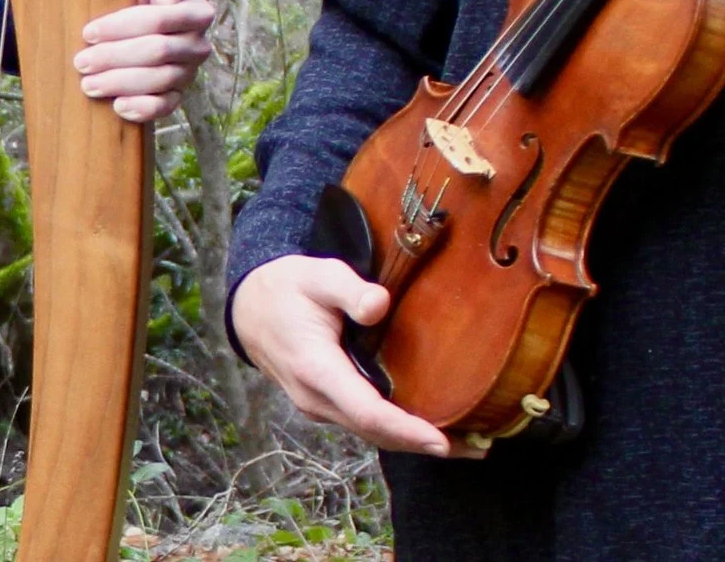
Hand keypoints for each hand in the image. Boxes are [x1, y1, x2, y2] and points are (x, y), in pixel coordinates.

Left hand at [74, 0, 212, 121]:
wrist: (140, 1)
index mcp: (196, 10)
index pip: (159, 20)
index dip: (122, 27)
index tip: (88, 31)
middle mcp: (198, 43)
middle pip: (157, 53)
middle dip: (114, 58)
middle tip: (80, 61)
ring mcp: (189, 71)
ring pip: (159, 82)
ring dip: (120, 84)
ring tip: (87, 84)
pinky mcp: (178, 93)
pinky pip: (167, 106)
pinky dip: (144, 109)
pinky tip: (118, 107)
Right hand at [230, 255, 467, 456]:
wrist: (249, 308)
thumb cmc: (286, 288)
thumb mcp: (316, 274)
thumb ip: (348, 288)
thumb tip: (380, 305)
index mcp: (316, 369)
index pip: (366, 411)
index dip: (405, 429)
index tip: (440, 442)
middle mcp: (317, 398)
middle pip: (375, 432)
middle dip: (422, 444)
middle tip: (475, 450)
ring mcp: (319, 406)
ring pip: (370, 433)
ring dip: (413, 442)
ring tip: (464, 445)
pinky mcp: (326, 404)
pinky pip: (364, 424)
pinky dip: (396, 430)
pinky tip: (426, 427)